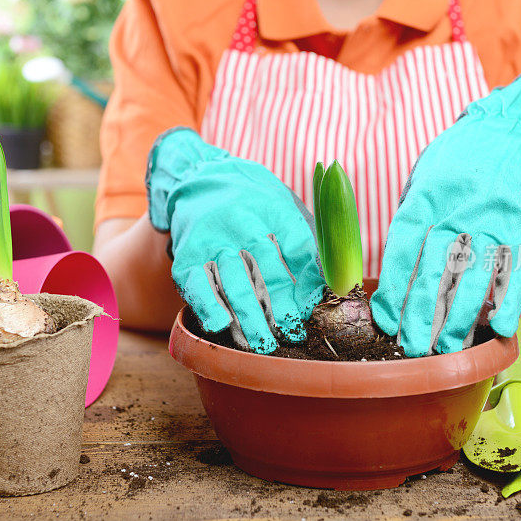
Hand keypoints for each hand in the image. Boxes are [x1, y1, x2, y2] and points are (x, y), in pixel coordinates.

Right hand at [148, 128, 324, 352]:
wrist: (199, 177)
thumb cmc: (253, 201)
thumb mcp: (284, 207)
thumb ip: (307, 241)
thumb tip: (334, 283)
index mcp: (272, 207)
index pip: (297, 244)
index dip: (309, 278)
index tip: (318, 305)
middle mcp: (241, 221)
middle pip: (265, 267)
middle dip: (281, 305)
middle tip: (294, 334)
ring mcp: (212, 239)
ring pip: (233, 281)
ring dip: (249, 316)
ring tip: (264, 344)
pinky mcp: (187, 256)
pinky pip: (196, 284)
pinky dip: (207, 305)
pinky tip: (221, 325)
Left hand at [371, 73, 520, 356]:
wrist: (507, 132)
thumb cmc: (451, 169)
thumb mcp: (420, 185)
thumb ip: (408, 229)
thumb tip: (392, 285)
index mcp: (424, 198)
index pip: (404, 251)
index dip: (394, 290)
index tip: (387, 323)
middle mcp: (458, 208)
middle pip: (438, 269)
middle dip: (424, 313)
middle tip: (415, 347)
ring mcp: (494, 217)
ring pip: (476, 274)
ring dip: (462, 316)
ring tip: (448, 347)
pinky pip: (517, 267)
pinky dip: (510, 300)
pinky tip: (500, 329)